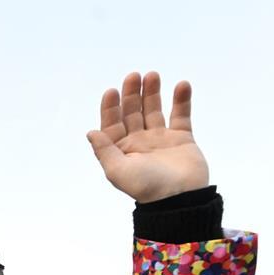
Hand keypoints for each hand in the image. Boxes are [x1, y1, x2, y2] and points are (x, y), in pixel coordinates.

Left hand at [87, 71, 208, 202]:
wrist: (179, 198)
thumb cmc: (146, 187)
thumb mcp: (118, 171)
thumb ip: (104, 150)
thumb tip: (91, 132)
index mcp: (121, 150)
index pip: (112, 123)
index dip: (110, 107)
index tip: (111, 91)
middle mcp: (139, 142)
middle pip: (132, 112)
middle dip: (131, 94)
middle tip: (134, 76)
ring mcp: (160, 139)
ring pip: (154, 110)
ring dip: (152, 93)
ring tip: (152, 75)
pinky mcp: (182, 138)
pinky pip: (181, 115)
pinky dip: (182, 100)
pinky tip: (181, 85)